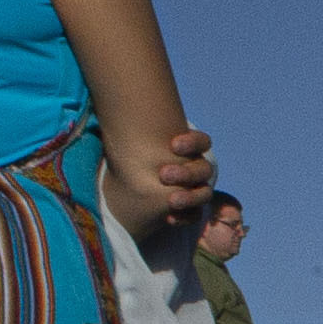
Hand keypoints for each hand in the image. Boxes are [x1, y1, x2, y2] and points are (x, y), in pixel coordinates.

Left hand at [107, 118, 213, 237]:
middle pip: (203, 169)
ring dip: (189, 197)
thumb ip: (135, 127)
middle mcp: (197, 169)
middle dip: (185, 172)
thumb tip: (118, 105)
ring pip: (204, 193)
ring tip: (170, 200)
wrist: (128, 182)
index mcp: (190, 149)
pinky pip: (195, 214)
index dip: (192, 143)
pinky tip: (169, 218)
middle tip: (163, 174)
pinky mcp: (190, 209)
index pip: (202, 142)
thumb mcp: (135, 139)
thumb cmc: (133, 154)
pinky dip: (184, 216)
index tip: (172, 145)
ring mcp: (196, 189)